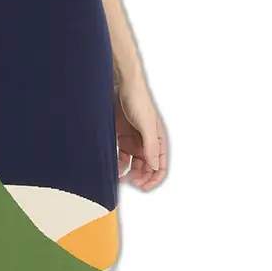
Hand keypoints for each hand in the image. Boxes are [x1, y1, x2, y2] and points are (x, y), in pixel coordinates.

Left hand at [115, 73, 166, 189]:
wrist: (119, 83)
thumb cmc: (138, 98)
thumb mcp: (146, 124)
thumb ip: (150, 146)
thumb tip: (154, 167)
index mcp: (157, 140)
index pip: (160, 166)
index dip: (153, 179)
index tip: (143, 187)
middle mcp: (146, 143)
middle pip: (145, 168)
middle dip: (139, 178)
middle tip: (129, 182)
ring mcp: (133, 141)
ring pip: (132, 165)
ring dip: (127, 173)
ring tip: (118, 176)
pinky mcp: (120, 137)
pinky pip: (120, 156)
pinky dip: (117, 163)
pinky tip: (112, 166)